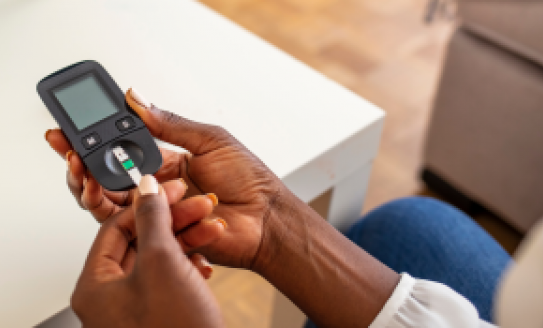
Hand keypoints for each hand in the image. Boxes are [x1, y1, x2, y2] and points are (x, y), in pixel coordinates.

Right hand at [46, 88, 289, 269]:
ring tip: (84, 178)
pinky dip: (117, 216)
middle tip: (68, 154)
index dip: (95, 141)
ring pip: (110, 206)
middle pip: (107, 180)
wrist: (267, 218)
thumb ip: (172, 125)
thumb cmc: (249, 180)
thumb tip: (138, 100)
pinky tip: (107, 199)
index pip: (121, 151)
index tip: (70, 130)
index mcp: (167, 163)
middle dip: (81, 167)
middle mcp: (157, 189)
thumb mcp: (211, 140)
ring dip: (90, 191)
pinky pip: (131, 230)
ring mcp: (157, 214)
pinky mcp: (162, 237)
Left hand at [72, 175, 223, 327]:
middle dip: (174, 221)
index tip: (171, 189)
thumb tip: (145, 188)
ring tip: (212, 227)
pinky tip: (206, 260)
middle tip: (198, 205)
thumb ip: (152, 219)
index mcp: (96, 286)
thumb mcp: (163, 262)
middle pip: (140, 240)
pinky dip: (189, 263)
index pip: (115, 228)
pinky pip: (170, 276)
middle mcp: (111, 296)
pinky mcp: (159, 312)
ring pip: (159, 256)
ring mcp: (136, 306)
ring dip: (187, 239)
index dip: (146, 204)